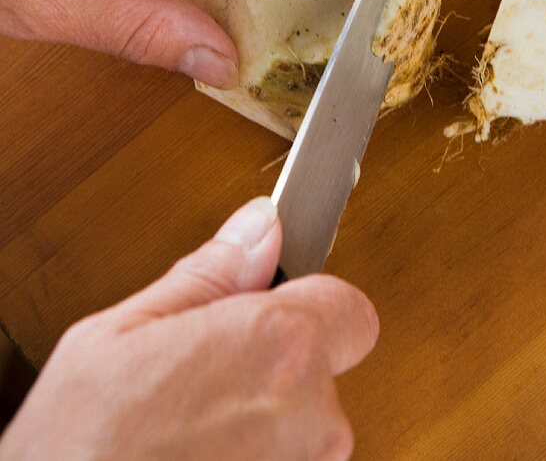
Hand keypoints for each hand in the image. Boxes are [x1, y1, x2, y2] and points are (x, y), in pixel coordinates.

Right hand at [0, 197, 377, 460]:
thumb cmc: (75, 449)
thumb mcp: (119, 334)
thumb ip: (208, 275)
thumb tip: (257, 229)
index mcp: (276, 347)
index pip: (347, 305)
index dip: (308, 304)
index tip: (271, 308)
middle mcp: (310, 417)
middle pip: (324, 370)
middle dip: (275, 367)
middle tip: (204, 377)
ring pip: (305, 428)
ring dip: (264, 424)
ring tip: (190, 429)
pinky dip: (253, 460)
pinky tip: (197, 457)